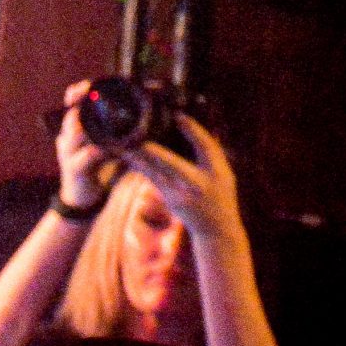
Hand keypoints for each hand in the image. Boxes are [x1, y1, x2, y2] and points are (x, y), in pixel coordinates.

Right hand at [51, 78, 119, 208]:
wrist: (82, 197)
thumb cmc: (97, 167)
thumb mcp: (104, 144)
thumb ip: (115, 131)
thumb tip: (141, 117)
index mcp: (73, 129)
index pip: (70, 104)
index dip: (77, 92)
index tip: (89, 84)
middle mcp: (67, 138)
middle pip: (72, 115)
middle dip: (82, 102)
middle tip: (95, 93)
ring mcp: (68, 153)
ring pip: (75, 132)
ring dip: (89, 124)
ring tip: (104, 115)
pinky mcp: (74, 169)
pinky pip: (85, 157)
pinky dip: (97, 151)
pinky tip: (108, 147)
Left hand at [124, 113, 242, 241]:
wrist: (216, 229)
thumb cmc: (220, 195)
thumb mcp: (225, 173)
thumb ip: (212, 153)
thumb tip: (199, 126)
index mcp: (219, 173)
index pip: (206, 147)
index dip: (193, 130)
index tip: (178, 116)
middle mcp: (198, 184)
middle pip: (172, 163)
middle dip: (153, 151)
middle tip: (135, 136)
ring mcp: (182, 194)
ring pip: (154, 172)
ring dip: (136, 157)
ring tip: (120, 143)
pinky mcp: (169, 199)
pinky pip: (152, 178)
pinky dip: (140, 165)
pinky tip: (126, 155)